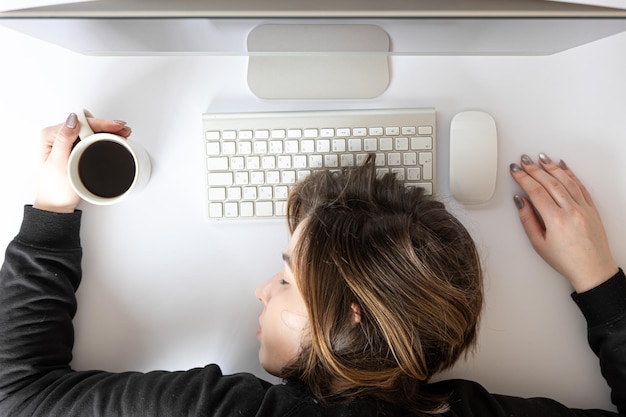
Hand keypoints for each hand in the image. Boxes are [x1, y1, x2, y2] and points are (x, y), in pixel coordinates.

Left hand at [34, 112, 131, 212]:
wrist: (58, 204)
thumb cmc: (55, 188)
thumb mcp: (58, 163)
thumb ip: (63, 139)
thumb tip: (72, 119)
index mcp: (51, 135)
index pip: (79, 122)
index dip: (100, 123)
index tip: (116, 126)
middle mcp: (59, 136)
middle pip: (87, 124)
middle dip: (107, 125)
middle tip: (124, 130)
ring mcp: (68, 143)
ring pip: (91, 130)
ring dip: (108, 131)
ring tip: (123, 134)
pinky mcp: (76, 150)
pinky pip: (92, 139)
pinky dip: (104, 138)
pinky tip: (114, 139)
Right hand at [510, 153, 617, 292]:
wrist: (593, 270)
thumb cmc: (566, 261)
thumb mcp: (539, 244)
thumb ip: (528, 220)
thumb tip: (521, 202)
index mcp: (556, 220)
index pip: (536, 191)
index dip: (523, 178)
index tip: (515, 171)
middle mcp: (572, 211)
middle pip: (550, 183)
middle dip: (534, 169)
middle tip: (524, 161)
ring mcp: (584, 208)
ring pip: (566, 181)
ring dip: (552, 167)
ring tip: (541, 159)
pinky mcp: (592, 208)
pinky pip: (580, 186)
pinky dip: (570, 174)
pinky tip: (562, 167)